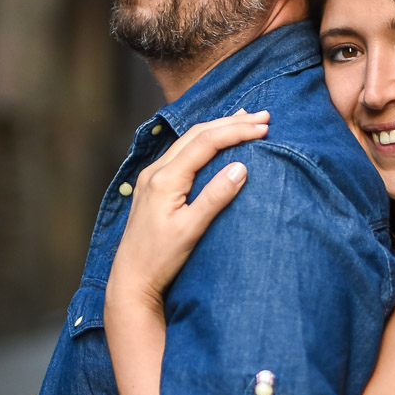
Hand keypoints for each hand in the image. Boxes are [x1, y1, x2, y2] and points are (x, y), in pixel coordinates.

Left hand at [109, 112, 269, 308]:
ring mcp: (152, 176)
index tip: (263, 128)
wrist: (131, 277)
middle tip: (263, 117)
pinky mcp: (154, 185)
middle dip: (231, 123)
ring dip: (218, 128)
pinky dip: (204, 141)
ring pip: (189, 140)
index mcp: (166, 179)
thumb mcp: (191, 230)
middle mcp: (156, 171)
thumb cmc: (160, 259)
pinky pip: (182, 151)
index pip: (205, 142)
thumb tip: (241, 167)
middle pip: (197, 134)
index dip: (236, 131)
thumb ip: (215, 197)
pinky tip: (216, 140)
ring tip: (245, 119)